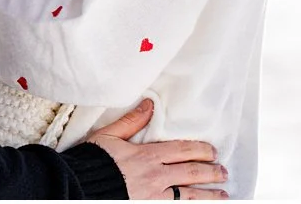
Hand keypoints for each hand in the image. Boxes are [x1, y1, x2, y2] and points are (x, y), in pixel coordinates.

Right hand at [85, 99, 228, 199]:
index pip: (184, 151)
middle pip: (192, 173)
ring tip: (223, 195)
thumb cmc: (90, 163)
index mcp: (148, 156)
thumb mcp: (109, 137)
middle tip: (223, 172)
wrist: (77, 189)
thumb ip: (131, 122)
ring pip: (190, 196)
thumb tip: (149, 105)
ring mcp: (154, 197)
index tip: (213, 152)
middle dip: (212, 173)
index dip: (202, 151)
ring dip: (209, 195)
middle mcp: (156, 177)